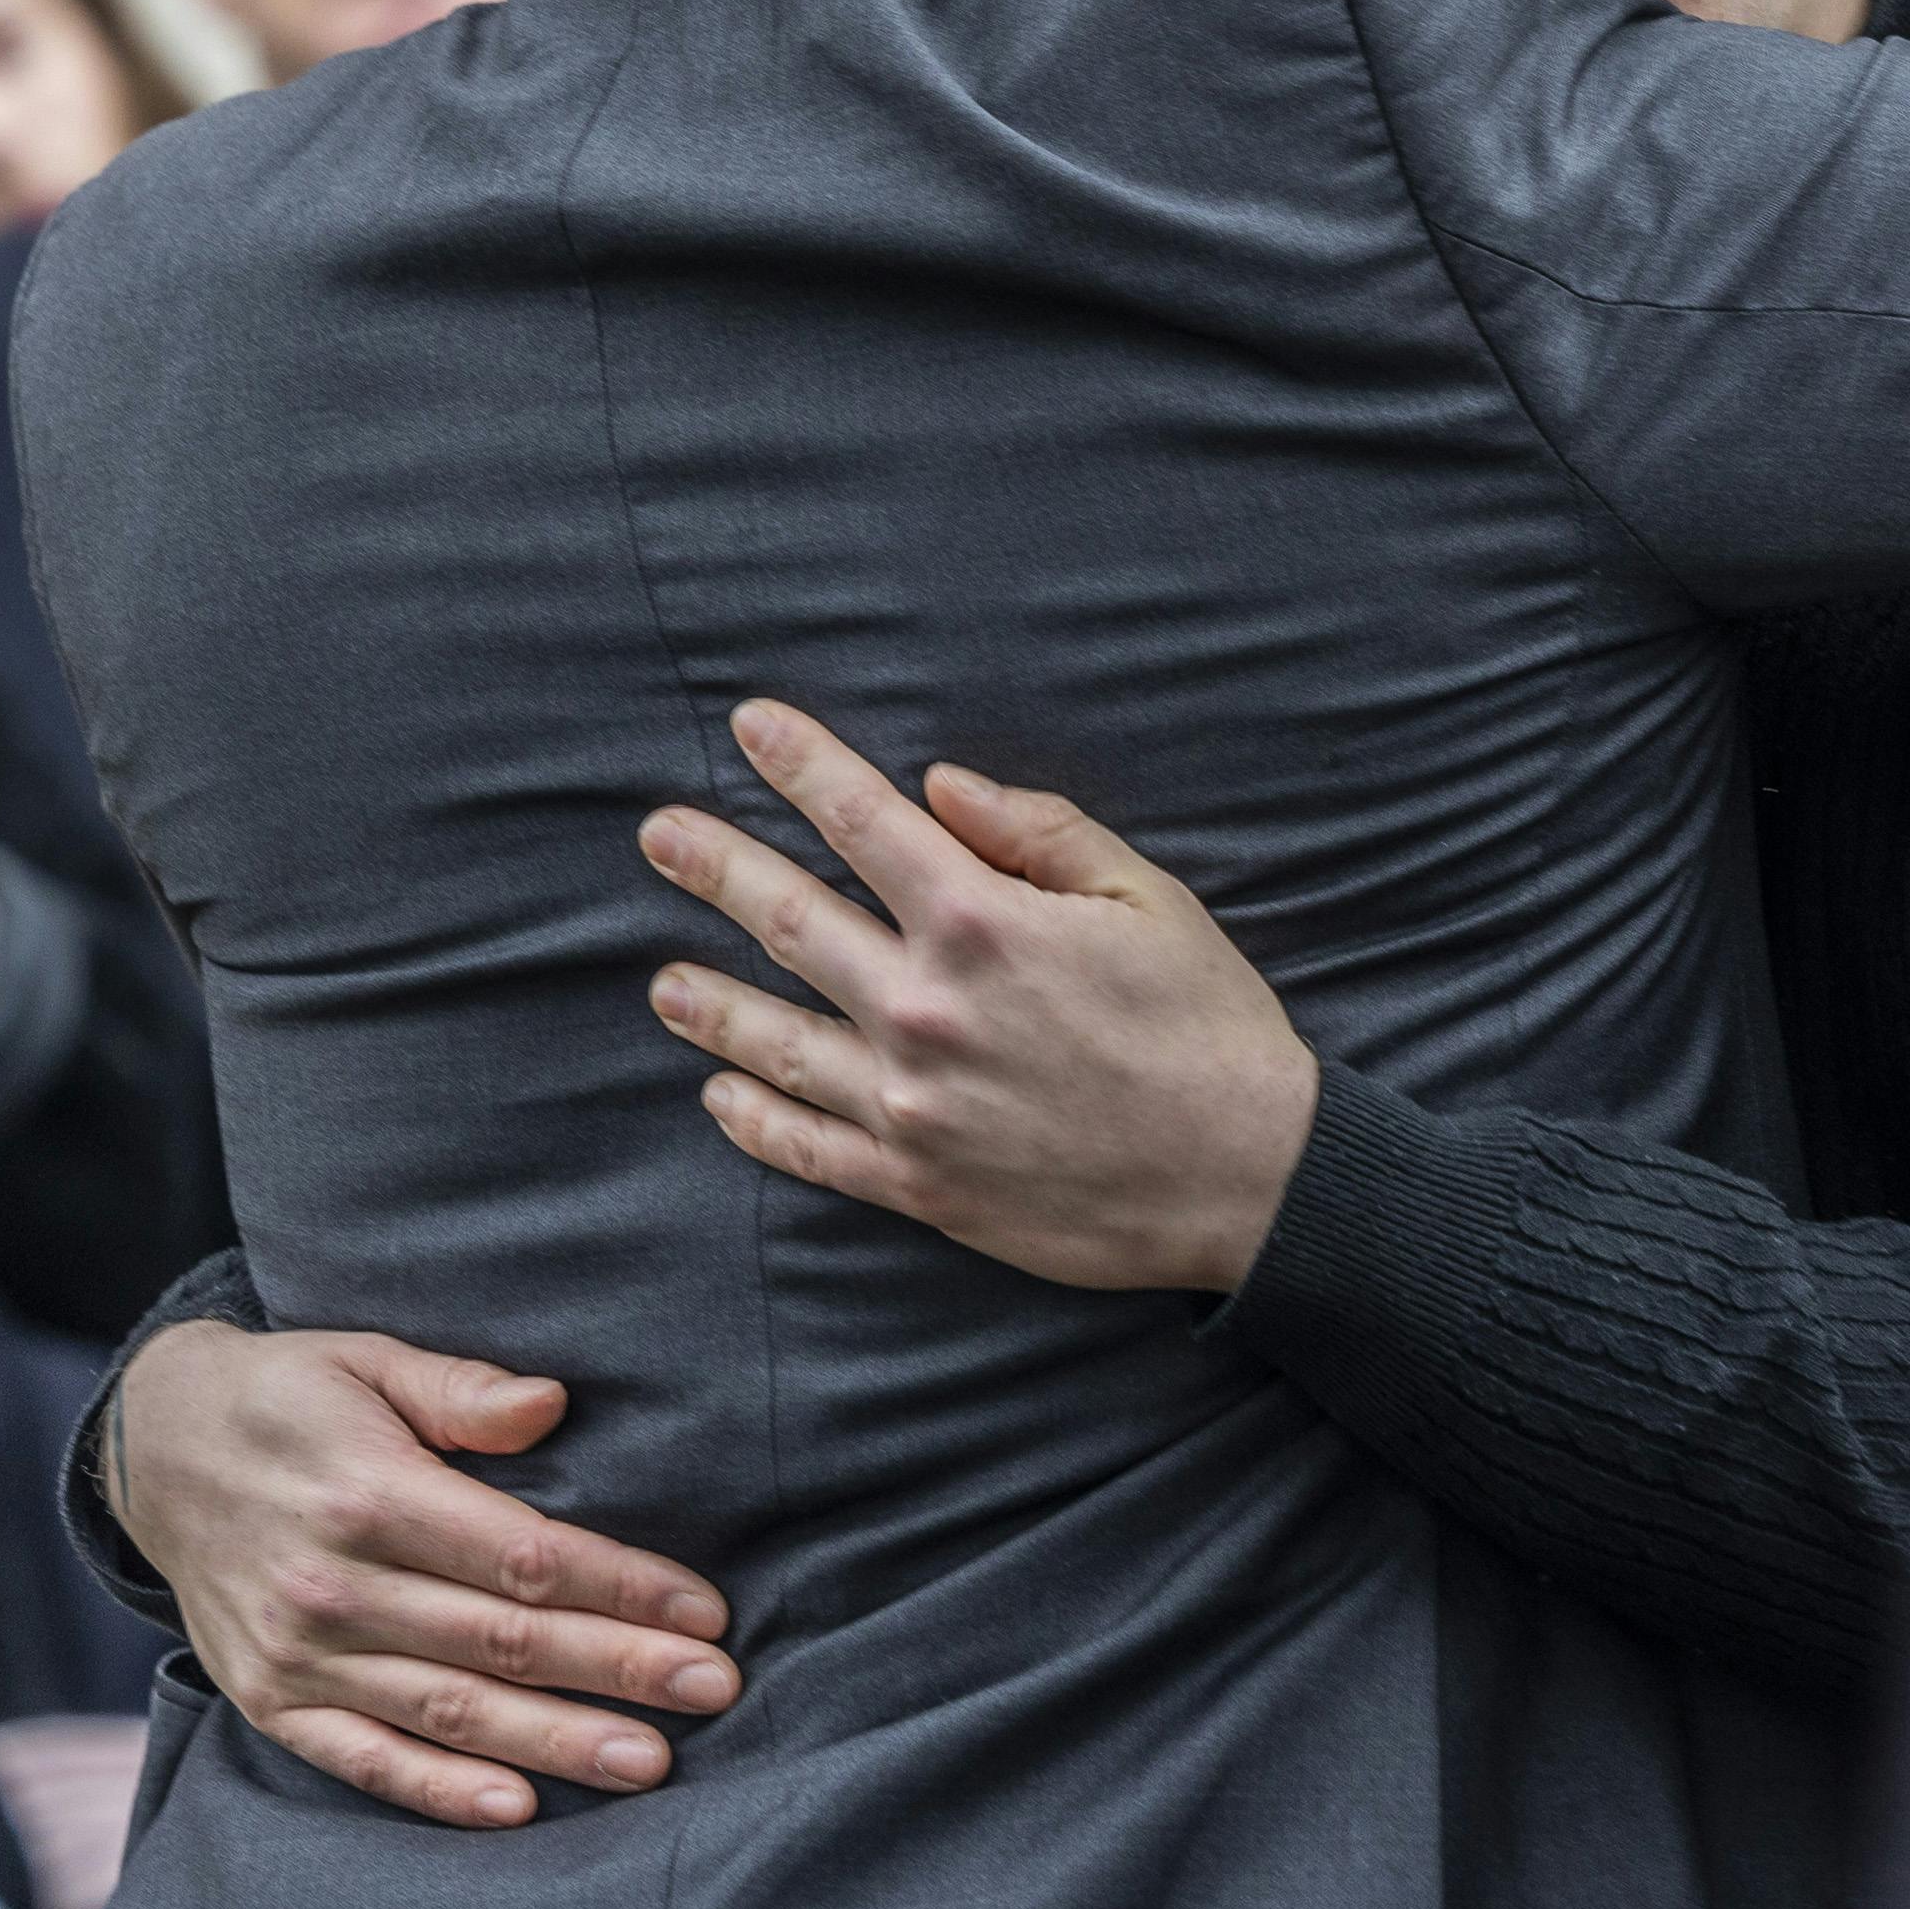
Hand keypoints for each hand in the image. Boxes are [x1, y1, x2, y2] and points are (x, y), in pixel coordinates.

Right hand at [104, 1322, 740, 1828]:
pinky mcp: (270, 1702)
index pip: (521, 1555)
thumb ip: (459, 1388)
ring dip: (557, 1742)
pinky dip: (438, 1791)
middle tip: (714, 1689)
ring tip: (650, 1762)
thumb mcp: (367, 1359)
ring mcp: (298, 1654)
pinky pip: (364, 1759)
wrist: (152, 1448)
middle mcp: (332, 1584)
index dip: (620, 1586)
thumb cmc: (289, 1396)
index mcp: (369, 1494)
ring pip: (449, 1711)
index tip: (704, 1611)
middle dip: (619, 1668)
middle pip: (501, 1640)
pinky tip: (517, 1808)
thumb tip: (552, 1403)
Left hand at [637, 699, 1318, 1300]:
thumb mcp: (1147, 898)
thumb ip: (1038, 832)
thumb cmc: (1210, 1027)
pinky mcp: (919, 1184)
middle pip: (790, 919)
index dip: (800, 764)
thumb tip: (940, 787)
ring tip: (662, 983)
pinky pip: (811, 1147)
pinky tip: (720, 1096)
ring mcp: (912, 1103)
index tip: (750, 724)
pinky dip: (755, 1120)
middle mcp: (927, 1009)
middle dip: (715, 867)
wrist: (1250, 1180)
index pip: (863, 821)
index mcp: (983, 923)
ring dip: (711, 1003)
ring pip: (776, 1040)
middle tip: (658, 835)